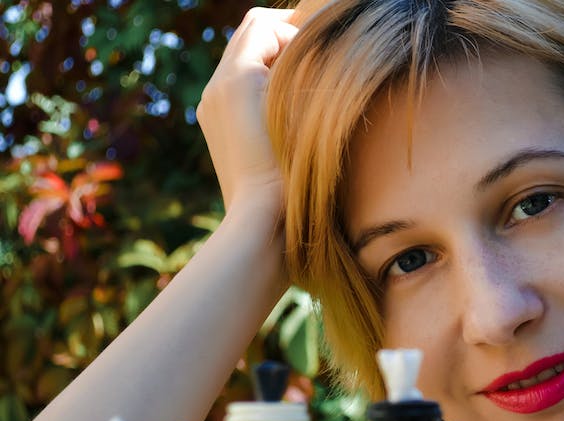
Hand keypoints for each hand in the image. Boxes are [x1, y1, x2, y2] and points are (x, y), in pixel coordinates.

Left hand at [197, 8, 297, 215]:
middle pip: (247, 34)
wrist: (261, 220)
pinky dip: (256, 80)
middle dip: (280, 39)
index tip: (319, 57)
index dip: (296, 33)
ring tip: (298, 82)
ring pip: (239, 56)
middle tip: (311, 58)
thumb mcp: (305, 113)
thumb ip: (305, 72)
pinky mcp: (212, 122)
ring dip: (269, 58)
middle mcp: (216, 85)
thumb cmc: (293, 171)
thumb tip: (313, 50)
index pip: (264, 25)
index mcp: (237, 76)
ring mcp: (210, 104)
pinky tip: (280, 106)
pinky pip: (233, 82)